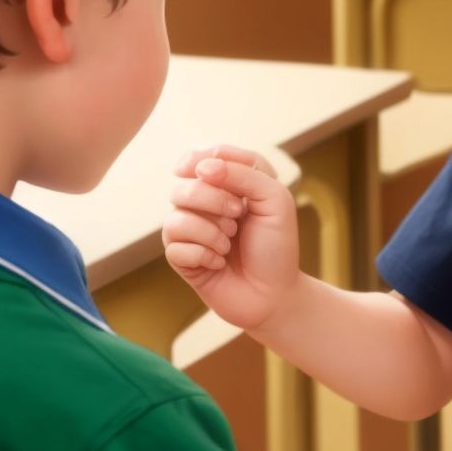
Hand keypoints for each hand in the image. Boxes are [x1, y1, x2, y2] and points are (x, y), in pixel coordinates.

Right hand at [162, 144, 300, 331]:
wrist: (273, 294)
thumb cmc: (277, 245)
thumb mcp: (274, 200)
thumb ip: (244, 175)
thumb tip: (203, 167)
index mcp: (232, 182)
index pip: (208, 156)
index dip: (207, 161)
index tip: (216, 173)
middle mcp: (206, 202)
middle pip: (186, 186)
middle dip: (214, 201)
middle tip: (238, 216)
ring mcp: (191, 229)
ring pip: (175, 217)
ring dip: (210, 231)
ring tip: (229, 243)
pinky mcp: (181, 257)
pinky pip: (174, 247)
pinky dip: (203, 254)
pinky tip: (218, 263)